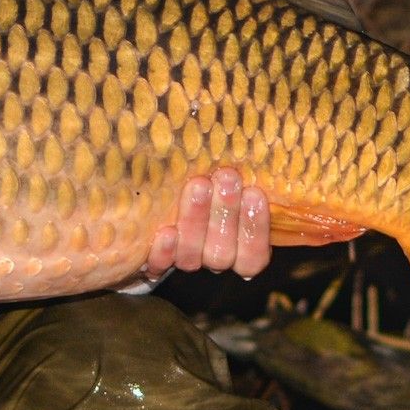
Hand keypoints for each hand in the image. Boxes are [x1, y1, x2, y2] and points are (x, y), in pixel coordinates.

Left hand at [145, 168, 269, 282]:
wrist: (148, 219)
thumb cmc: (203, 185)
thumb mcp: (224, 183)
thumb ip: (237, 178)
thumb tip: (261, 144)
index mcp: (238, 248)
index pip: (254, 255)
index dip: (256, 228)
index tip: (255, 193)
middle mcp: (212, 258)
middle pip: (222, 253)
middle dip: (226, 213)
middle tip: (227, 178)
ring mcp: (182, 261)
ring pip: (192, 256)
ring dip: (196, 221)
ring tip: (199, 187)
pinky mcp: (152, 265)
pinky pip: (158, 265)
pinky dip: (164, 252)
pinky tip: (166, 232)